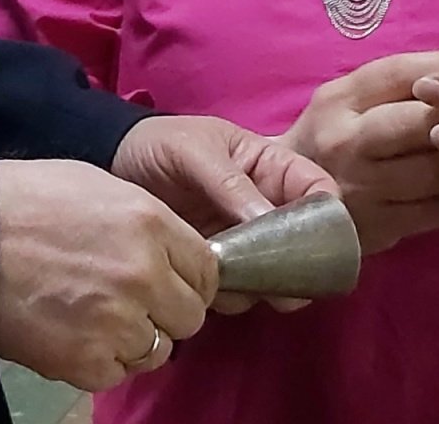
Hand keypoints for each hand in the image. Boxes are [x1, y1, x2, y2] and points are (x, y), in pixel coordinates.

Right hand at [0, 160, 214, 392]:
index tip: (170, 281)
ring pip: (158, 349)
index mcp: (151, 223)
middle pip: (191, 315)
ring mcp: (118, 322)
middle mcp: (145, 275)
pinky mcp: (88, 361)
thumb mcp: (98, 185)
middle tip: (131, 300)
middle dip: (167, 310)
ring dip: (136, 337)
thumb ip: (146, 222)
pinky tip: (77, 334)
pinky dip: (103, 360)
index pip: (207, 270)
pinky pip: (120, 372)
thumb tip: (171, 253)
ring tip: (96, 317)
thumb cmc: (25, 200)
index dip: (189, 278)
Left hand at [110, 114, 337, 314]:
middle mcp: (262, 205)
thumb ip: (231, 183)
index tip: (324, 242)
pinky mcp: (215, 263)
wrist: (109, 163)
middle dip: (300, 266)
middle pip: (303, 241)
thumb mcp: (195, 152)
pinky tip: (212, 290)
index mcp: (269, 167)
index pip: (316, 189)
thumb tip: (270, 222)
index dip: (329, 214)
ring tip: (237, 284)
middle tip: (286, 287)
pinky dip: (233, 295)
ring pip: (273, 271)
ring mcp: (241, 237)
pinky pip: (239, 287)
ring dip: (264, 285)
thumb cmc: (158, 143)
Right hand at [279, 52, 438, 253]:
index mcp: (338, 102)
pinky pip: (438, 211)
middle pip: (420, 122)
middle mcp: (347, 143)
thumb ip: (393, 84)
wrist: (283, 200)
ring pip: (436, 170)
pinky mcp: (380, 227)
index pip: (396, 73)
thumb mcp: (345, 101)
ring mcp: (363, 189)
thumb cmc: (328, 139)